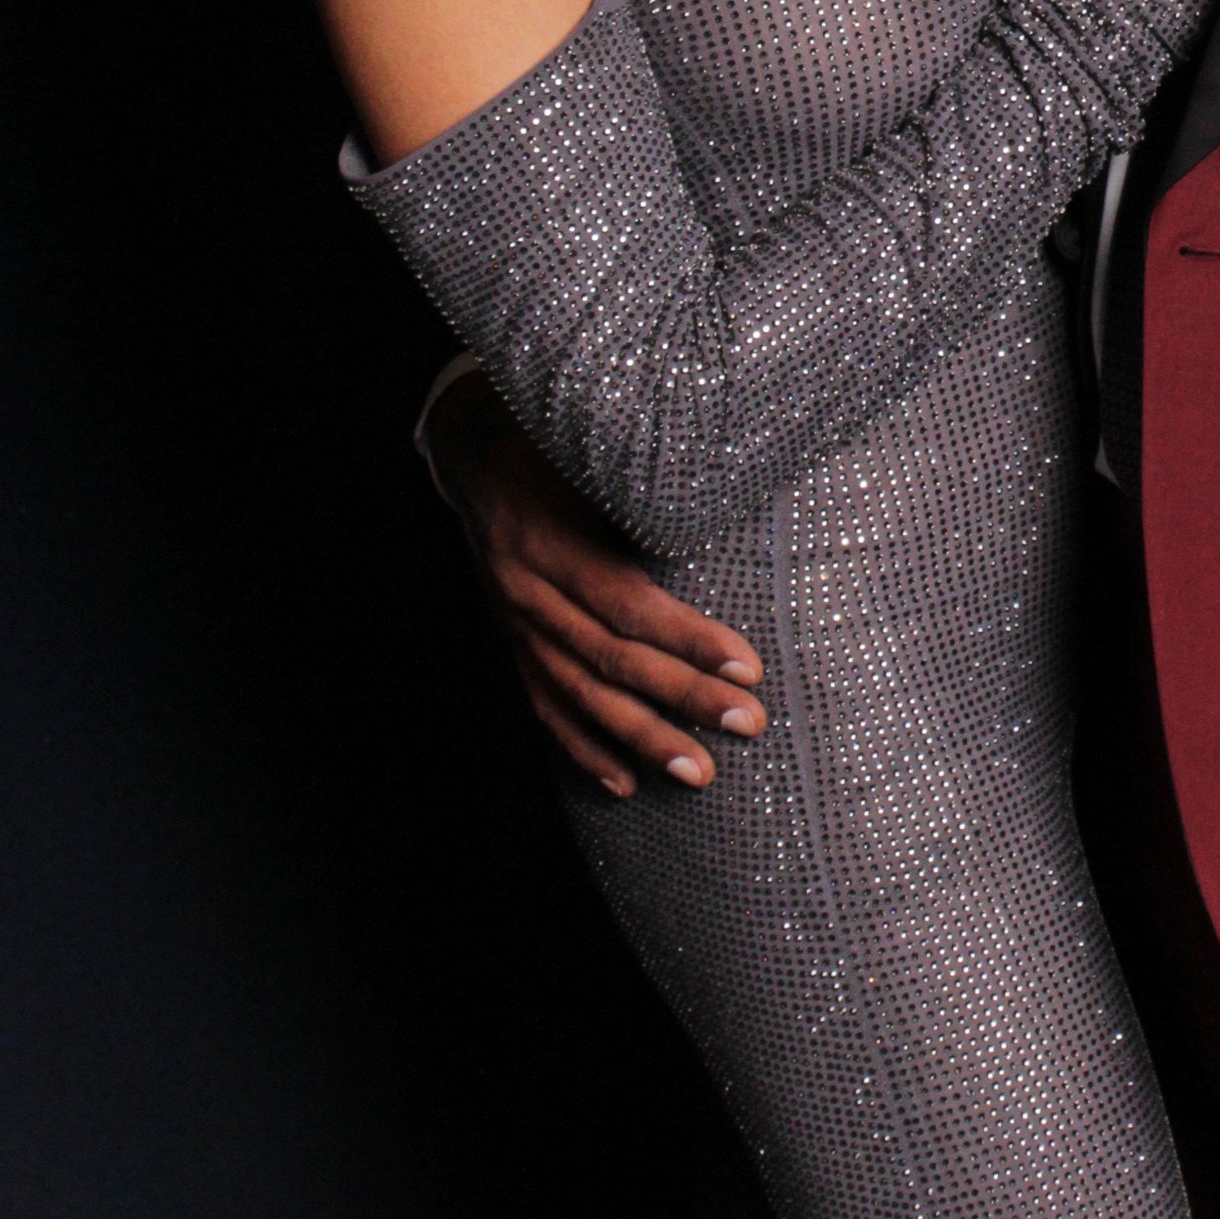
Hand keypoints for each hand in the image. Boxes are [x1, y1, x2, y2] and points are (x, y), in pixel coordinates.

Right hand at [425, 372, 763, 795]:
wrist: (472, 444)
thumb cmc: (550, 435)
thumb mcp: (590, 443)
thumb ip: (644, 476)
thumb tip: (732, 484)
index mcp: (547, 538)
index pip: (625, 603)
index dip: (687, 639)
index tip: (747, 666)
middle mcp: (525, 589)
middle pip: (611, 657)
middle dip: (683, 698)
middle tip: (748, 724)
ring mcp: (514, 623)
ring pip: (580, 694)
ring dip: (640, 739)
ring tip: (697, 773)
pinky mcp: (513, 642)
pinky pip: (545, 706)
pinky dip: (583, 748)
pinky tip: (622, 783)